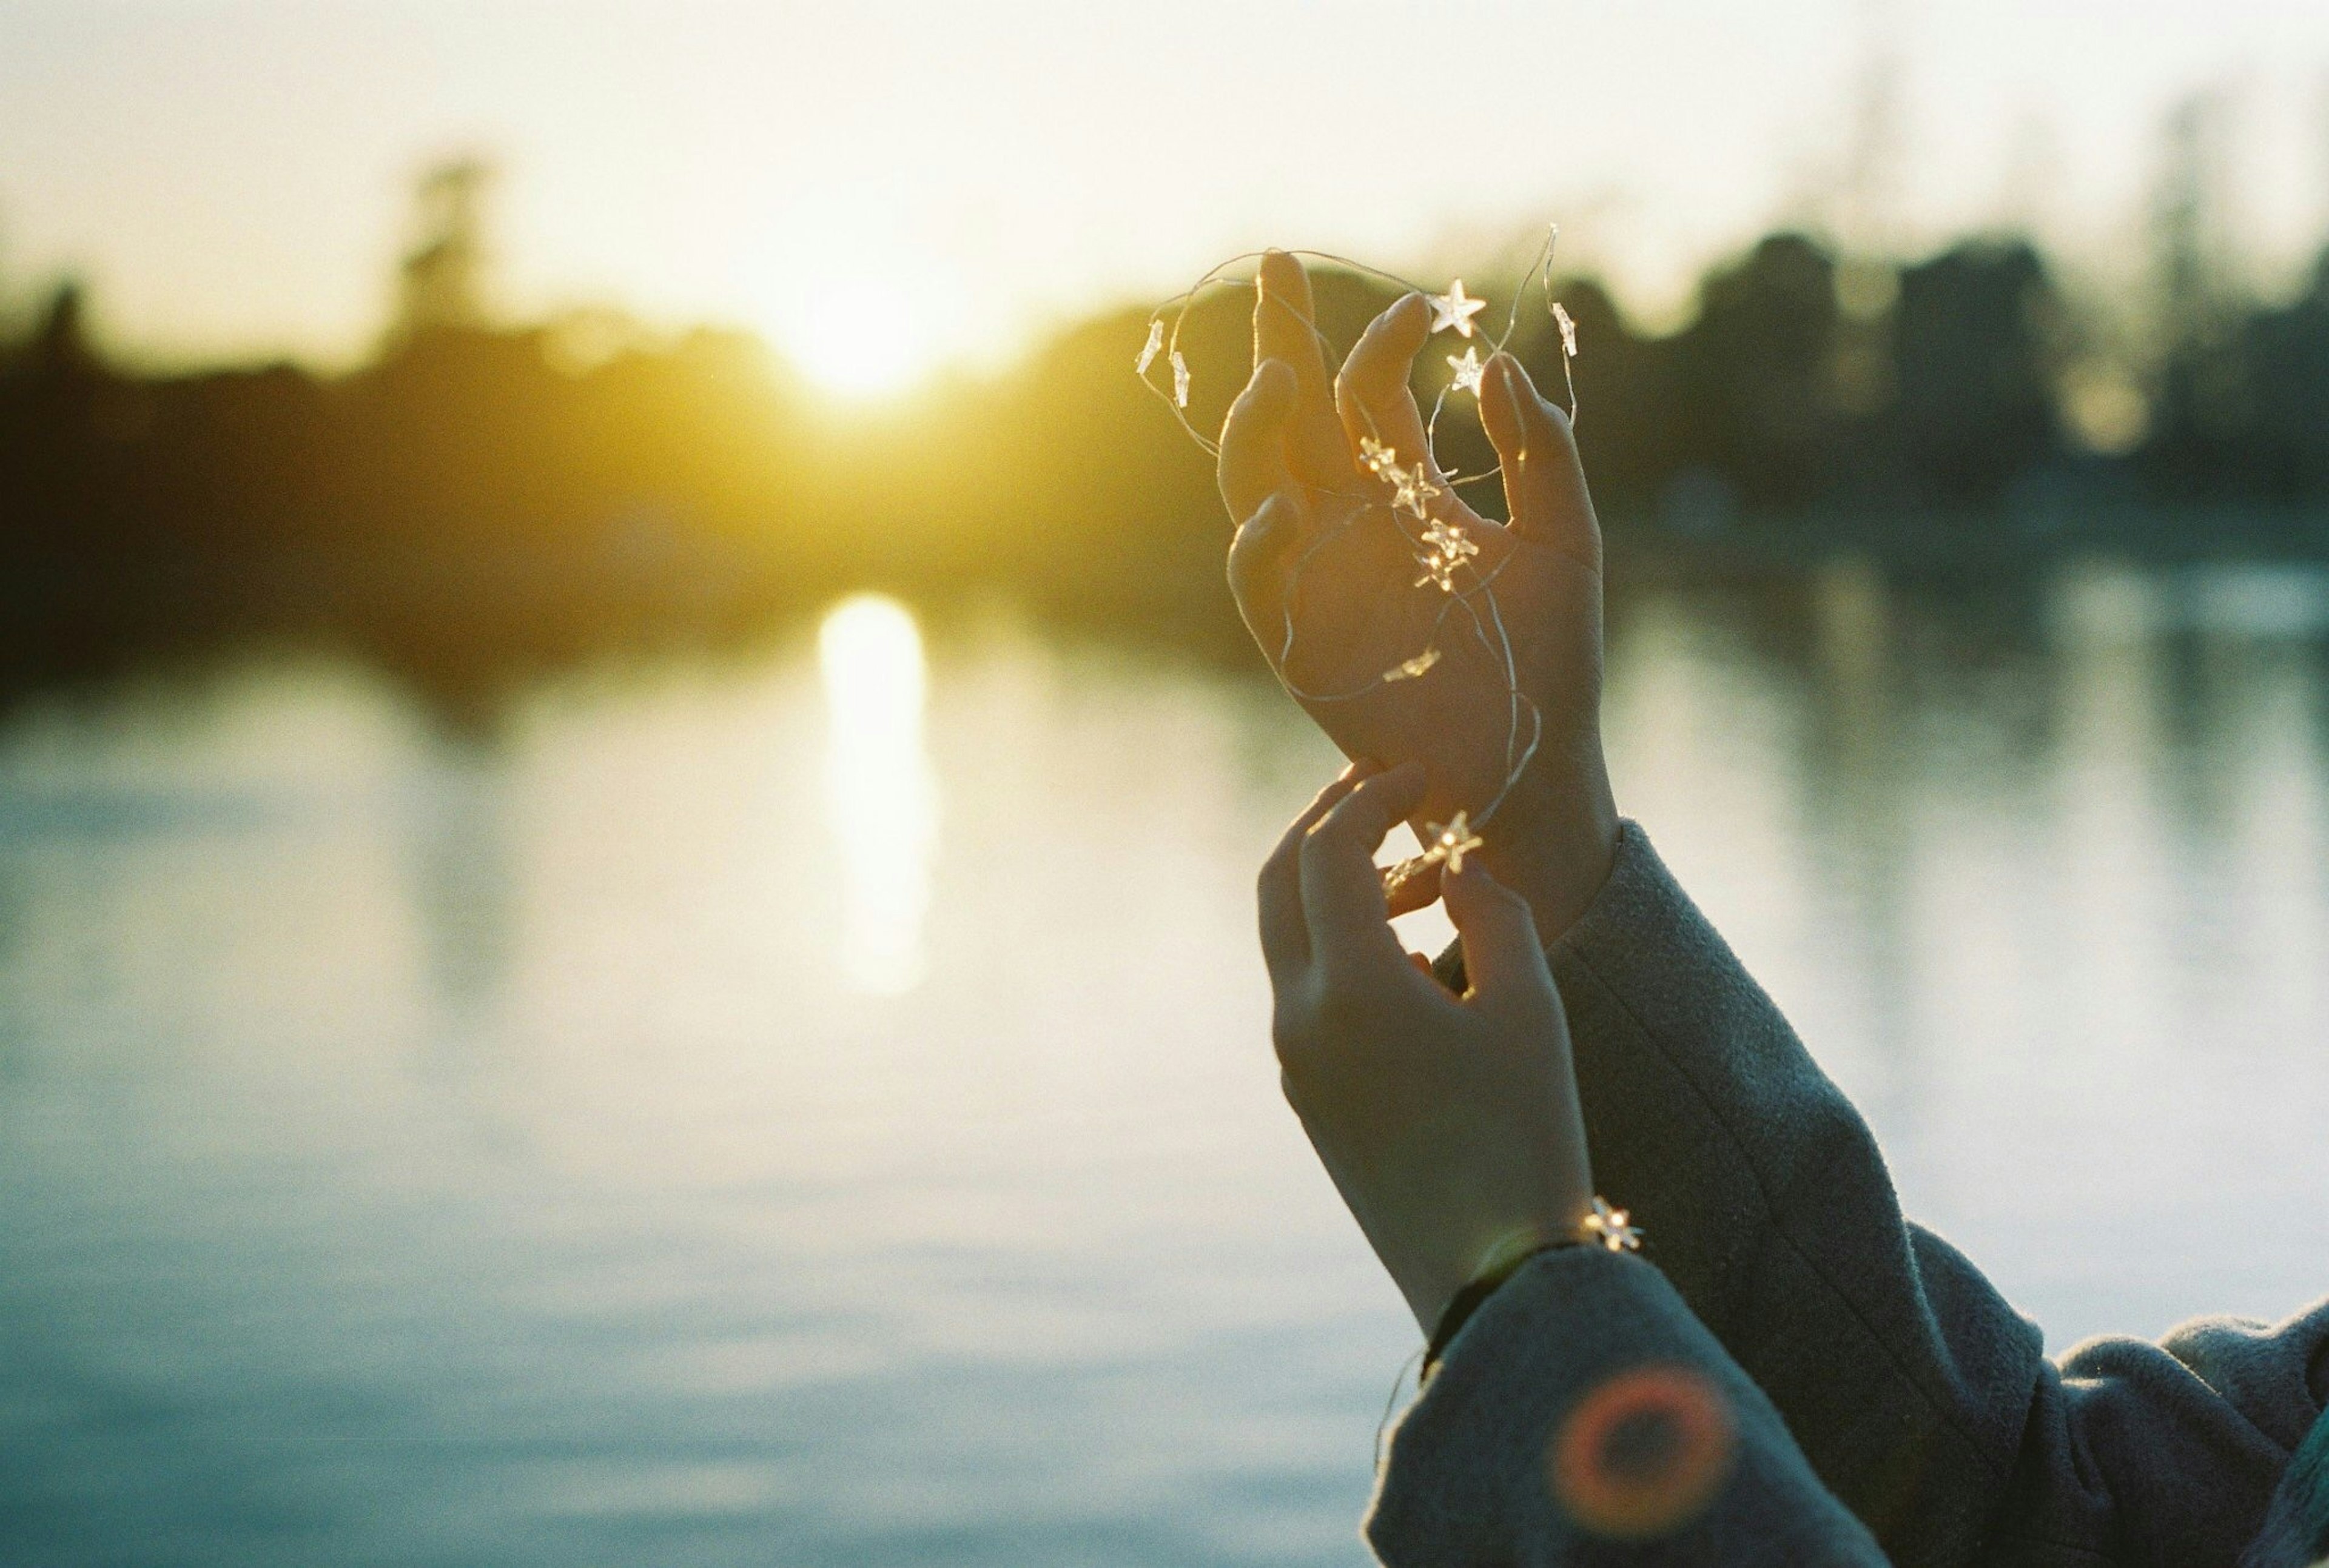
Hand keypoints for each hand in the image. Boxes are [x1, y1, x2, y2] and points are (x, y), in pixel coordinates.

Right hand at [1218, 254, 1617, 939]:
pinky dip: (1259, 542)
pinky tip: (1289, 508)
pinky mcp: (1297, 642)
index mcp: (1406, 495)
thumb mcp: (1567, 540)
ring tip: (1282, 379)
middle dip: (1278, 339)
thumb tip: (1496, 365)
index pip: (1367, 395)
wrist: (1530, 766)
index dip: (1383, 342)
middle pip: (1291, 415)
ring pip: (1254, 480)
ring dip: (1256, 428)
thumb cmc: (1552, 661)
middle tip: (1278, 264)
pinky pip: (1256, 581)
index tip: (1425, 308)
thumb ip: (1542, 452)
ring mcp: (1315, 578)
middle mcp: (1347, 525)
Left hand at [1261, 760, 1595, 1335]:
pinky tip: (1421, 955)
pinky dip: (1345, 947)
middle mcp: (1300, 1018)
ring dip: (1342, 889)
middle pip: (1279, 882)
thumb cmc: (1527, 1138)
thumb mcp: (1530, 1010)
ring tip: (1433, 880)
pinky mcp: (1308, 1098)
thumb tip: (1458, 866)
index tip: (1420, 776)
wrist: (1494, 1277)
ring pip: (1288, 938)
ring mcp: (1295, 1062)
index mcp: (1350, 988)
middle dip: (1328, 826)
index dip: (1370, 797)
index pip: (1330, 851)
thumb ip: (1492, 913)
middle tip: (1390, 797)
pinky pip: (1307, 993)